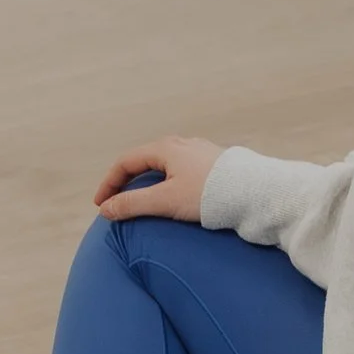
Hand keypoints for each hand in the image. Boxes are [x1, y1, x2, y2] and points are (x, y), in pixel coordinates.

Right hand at [96, 134, 225, 224]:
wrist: (253, 192)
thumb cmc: (209, 194)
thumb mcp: (165, 200)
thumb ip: (132, 204)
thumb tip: (106, 208)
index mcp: (166, 148)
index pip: (126, 162)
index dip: (109, 183)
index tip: (101, 205)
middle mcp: (181, 144)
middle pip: (145, 160)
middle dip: (127, 180)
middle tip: (117, 202)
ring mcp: (199, 152)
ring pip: (164, 164)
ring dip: (147, 181)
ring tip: (142, 201)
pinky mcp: (213, 164)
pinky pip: (181, 170)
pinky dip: (166, 182)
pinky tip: (173, 196)